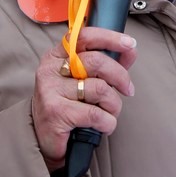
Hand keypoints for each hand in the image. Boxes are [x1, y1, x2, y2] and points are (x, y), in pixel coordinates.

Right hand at [31, 27, 136, 170]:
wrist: (44, 140)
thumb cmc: (68, 106)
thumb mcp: (84, 80)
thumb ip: (107, 64)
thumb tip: (130, 51)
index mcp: (57, 55)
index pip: (85, 36)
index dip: (110, 38)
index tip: (130, 44)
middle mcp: (51, 69)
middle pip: (97, 61)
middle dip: (120, 76)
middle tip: (128, 90)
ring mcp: (51, 90)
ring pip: (100, 89)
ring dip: (114, 104)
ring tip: (110, 113)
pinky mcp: (56, 112)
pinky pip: (96, 113)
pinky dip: (108, 122)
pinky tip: (103, 126)